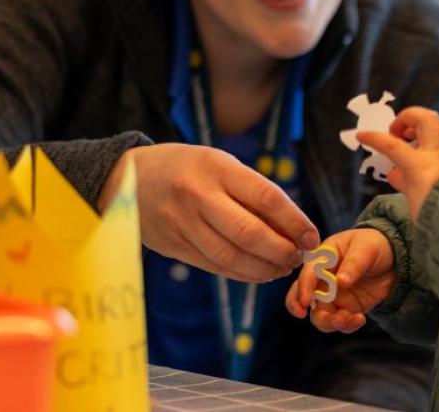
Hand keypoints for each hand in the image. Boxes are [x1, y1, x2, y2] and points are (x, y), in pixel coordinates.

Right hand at [103, 143, 319, 282]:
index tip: (311, 237)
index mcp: (216, 167)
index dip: (294, 222)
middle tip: (298, 258)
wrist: (126, 178)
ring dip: (264, 269)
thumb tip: (293, 228)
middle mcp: (198, 195)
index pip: (266, 197)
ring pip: (231, 257)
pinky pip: (214, 266)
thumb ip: (250, 192)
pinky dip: (242, 274)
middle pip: (249, 233)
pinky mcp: (173, 246)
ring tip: (282, 268)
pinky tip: (259, 273)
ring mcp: (182, 223)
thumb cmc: (186, 168)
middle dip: (281, 251)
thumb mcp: (218, 164)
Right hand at [285, 228, 395, 333]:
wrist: (394, 261)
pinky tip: (360, 319)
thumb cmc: (374, 245)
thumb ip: (354, 263)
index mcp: (322, 258)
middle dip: (306, 310)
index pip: (308, 273)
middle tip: (324, 318)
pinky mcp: (345, 309)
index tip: (305, 302)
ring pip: (320, 315)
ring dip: (330, 322)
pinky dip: (347, 325)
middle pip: (304, 297)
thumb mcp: (366, 248)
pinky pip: (339, 322)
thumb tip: (341, 281)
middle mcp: (322, 279)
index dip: (303, 287)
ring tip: (348, 320)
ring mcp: (332, 296)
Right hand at [357, 107, 438, 221]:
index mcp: (421, 167)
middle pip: (426, 118)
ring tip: (412, 148)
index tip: (362, 135)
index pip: (392, 145)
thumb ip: (405, 184)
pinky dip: (434, 153)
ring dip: (422, 135)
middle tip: (398, 131)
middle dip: (409, 117)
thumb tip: (395, 173)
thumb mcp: (415, 204)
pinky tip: (431, 167)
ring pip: (438, 132)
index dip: (374, 138)